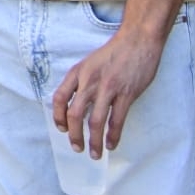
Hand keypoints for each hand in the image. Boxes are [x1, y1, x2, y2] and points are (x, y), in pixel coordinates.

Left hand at [51, 31, 164, 158]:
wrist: (137, 40)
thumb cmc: (113, 53)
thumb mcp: (89, 63)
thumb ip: (81, 81)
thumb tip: (75, 104)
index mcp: (77, 72)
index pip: (59, 97)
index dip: (58, 116)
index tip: (62, 129)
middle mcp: (89, 81)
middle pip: (74, 114)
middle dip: (74, 135)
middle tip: (76, 148)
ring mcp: (108, 88)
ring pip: (95, 121)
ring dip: (93, 141)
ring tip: (95, 154)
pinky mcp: (126, 94)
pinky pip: (117, 120)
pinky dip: (113, 136)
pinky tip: (112, 144)